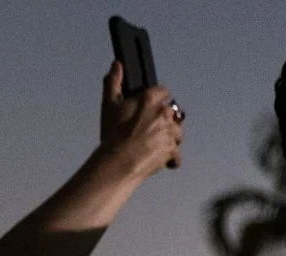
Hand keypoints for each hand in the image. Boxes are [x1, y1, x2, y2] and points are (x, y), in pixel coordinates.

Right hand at [98, 62, 183, 177]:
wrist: (119, 161)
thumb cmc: (113, 133)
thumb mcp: (109, 104)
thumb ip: (113, 82)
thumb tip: (117, 65)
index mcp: (149, 100)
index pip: (164, 91)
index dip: (158, 98)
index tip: (152, 106)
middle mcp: (164, 114)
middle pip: (172, 113)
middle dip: (164, 120)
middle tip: (149, 129)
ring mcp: (170, 133)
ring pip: (177, 133)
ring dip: (169, 137)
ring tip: (153, 144)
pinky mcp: (173, 151)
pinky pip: (177, 155)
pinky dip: (170, 158)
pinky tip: (159, 159)